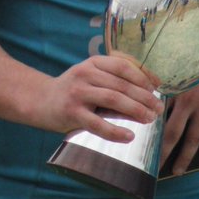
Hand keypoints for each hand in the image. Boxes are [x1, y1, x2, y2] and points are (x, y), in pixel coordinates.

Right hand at [34, 55, 162, 141]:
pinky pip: (97, 123)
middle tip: (159, 108)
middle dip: (145, 97)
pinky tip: (129, 136)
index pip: (124, 65)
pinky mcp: (71, 113)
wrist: (39, 101)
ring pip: (113, 100)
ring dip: (136, 110)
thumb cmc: (74, 91)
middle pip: (122, 84)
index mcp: (94, 62)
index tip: (158, 87)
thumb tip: (149, 96)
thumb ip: (116, 84)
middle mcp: (86, 74)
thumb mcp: (93, 79)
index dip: (144, 76)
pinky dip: (115, 131)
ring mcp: (77, 93)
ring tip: (150, 119)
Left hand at [159, 40, 198, 174]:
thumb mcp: (180, 70)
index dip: (150, 133)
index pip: (159, 117)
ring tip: (178, 171)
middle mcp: (190, 102)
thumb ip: (168, 87)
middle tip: (155, 170)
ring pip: (194, 138)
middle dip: (164, 153)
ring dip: (186, 157)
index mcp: (175, 92)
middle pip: (174, 133)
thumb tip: (151, 105)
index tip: (141, 146)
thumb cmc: (198, 61)